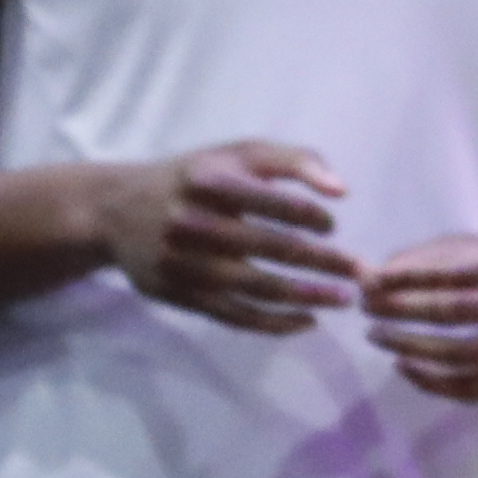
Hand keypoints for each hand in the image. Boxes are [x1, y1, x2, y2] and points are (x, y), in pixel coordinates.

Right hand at [97, 142, 357, 333]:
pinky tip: (307, 319)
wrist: (117, 212)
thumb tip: (342, 190)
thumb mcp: (235, 154)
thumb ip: (292, 161)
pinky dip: (275, 322)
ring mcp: (185, 264)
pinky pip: (236, 316)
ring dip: (307, 297)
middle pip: (270, 248)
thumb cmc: (193, 179)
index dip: (312, 216)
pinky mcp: (180, 296)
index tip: (333, 227)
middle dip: (323, 263)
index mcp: (210, 180)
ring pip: (256, 287)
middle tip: (361, 273)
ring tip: (342, 300)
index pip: (273, 201)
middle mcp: (194, 222)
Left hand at [360, 233, 477, 400]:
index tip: (371, 279)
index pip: (461, 271)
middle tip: (366, 306)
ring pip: (462, 355)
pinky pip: (472, 389)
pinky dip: (431, 381)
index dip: (412, 276)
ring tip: (376, 334)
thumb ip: (430, 257)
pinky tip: (402, 364)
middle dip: (404, 308)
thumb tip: (371, 273)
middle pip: (460, 311)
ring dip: (410, 347)